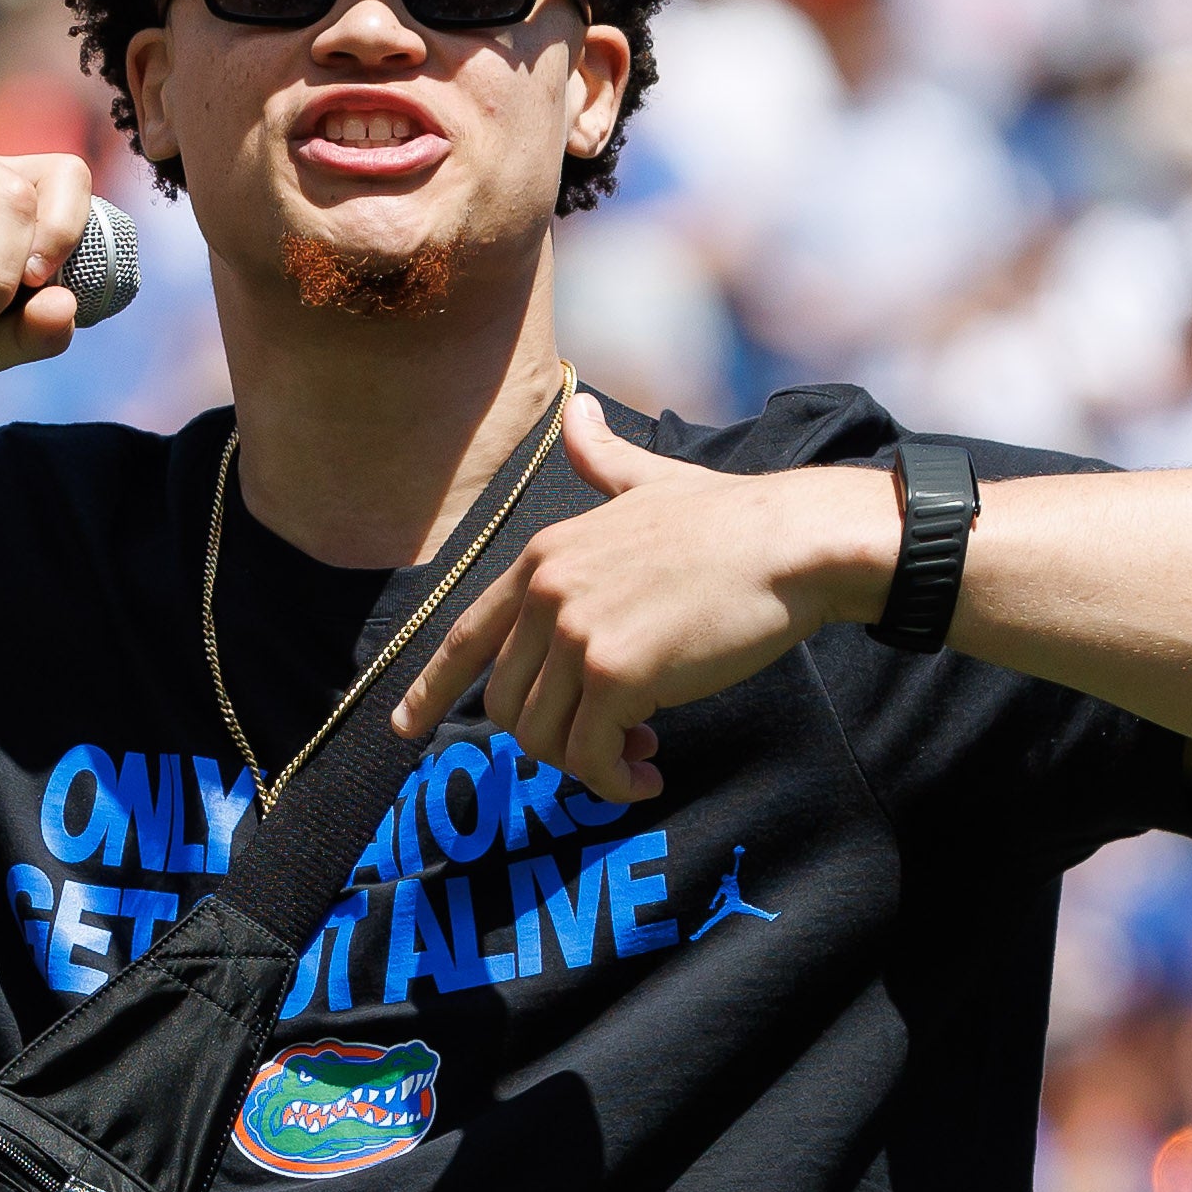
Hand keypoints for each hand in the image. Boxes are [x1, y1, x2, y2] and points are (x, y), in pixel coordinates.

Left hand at [387, 397, 899, 801]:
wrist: (788, 541)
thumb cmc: (730, 519)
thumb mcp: (650, 481)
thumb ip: (602, 460)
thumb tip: (576, 410)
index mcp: (544, 555)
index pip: (465, 634)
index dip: (428, 688)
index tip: (403, 726)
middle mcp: (546, 592)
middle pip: (505, 703)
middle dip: (549, 737)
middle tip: (612, 741)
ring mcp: (576, 632)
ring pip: (543, 738)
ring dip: (589, 764)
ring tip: (640, 753)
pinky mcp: (616, 673)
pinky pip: (592, 756)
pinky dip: (617, 780)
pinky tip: (651, 774)